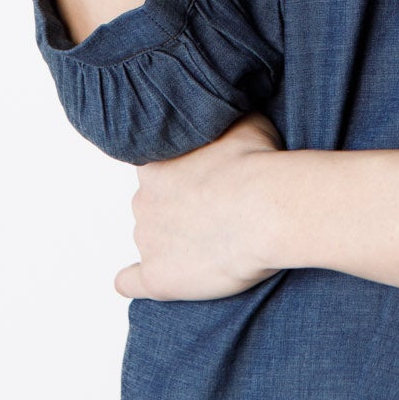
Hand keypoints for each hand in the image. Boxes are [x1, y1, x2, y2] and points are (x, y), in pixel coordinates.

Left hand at [114, 111, 287, 301]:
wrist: (267, 209)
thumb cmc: (257, 164)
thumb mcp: (243, 123)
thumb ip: (221, 124)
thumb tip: (226, 117)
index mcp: (155, 164)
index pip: (155, 172)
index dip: (181, 179)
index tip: (206, 184)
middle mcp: (143, 201)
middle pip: (152, 207)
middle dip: (177, 210)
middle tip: (214, 214)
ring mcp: (148, 240)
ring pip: (151, 241)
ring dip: (171, 243)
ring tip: (209, 246)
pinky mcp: (157, 277)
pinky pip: (130, 282)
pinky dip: (134, 281)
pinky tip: (142, 279)